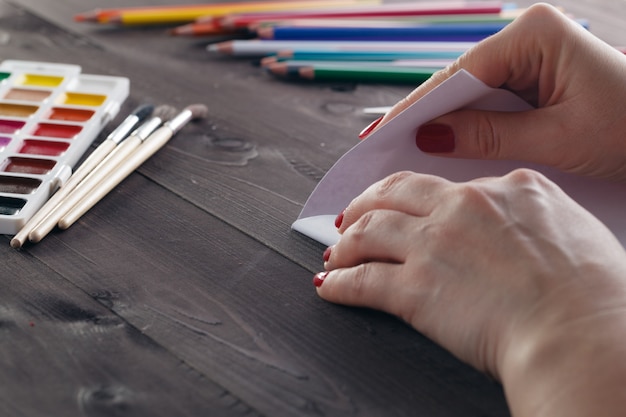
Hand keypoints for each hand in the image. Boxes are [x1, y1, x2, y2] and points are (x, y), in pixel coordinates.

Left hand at [315, 169, 625, 415]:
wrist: (581, 334)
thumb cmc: (594, 294)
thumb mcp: (573, 228)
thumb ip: (534, 216)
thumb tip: (519, 227)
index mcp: (507, 188)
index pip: (445, 184)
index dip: (415, 196)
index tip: (405, 206)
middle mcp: (464, 206)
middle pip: (394, 193)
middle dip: (365, 203)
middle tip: (352, 216)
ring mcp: (435, 245)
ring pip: (368, 231)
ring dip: (345, 242)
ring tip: (336, 252)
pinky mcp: (415, 289)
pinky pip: (361, 280)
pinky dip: (339, 283)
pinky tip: (330, 286)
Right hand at [364, 4, 625, 181]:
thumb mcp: (555, 139)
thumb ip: (488, 136)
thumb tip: (429, 137)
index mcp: (536, 35)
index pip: (461, 73)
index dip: (422, 107)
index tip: (387, 134)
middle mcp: (529, 38)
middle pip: (461, 80)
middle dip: (428, 116)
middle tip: (387, 147)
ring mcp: (531, 57)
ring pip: (472, 92)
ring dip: (447, 123)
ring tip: (408, 151)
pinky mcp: (534, 78)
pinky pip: (490, 101)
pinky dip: (470, 125)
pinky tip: (449, 146)